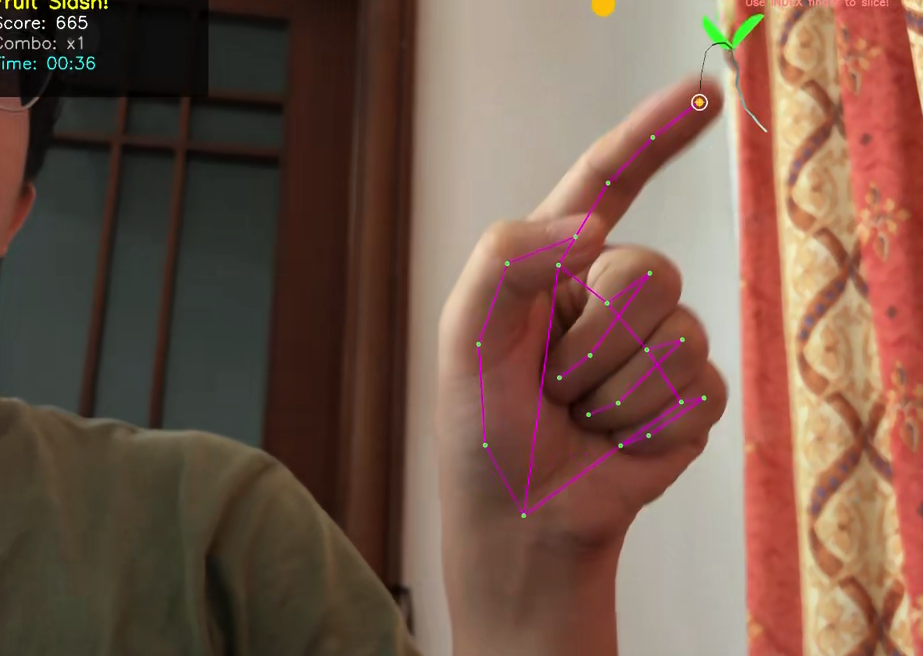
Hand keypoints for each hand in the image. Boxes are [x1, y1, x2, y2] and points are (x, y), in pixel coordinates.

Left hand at [436, 78, 727, 654]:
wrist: (519, 519)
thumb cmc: (483, 427)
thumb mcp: (465, 333)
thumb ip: (507, 257)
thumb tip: (593, 228)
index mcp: (555, 268)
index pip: (608, 183)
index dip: (652, 136)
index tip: (703, 93)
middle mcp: (611, 297)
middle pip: (648, 268)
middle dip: (596, 334)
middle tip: (557, 380)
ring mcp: (657, 346)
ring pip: (679, 332)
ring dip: (614, 388)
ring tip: (580, 416)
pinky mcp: (689, 399)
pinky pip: (699, 388)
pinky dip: (646, 423)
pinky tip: (615, 440)